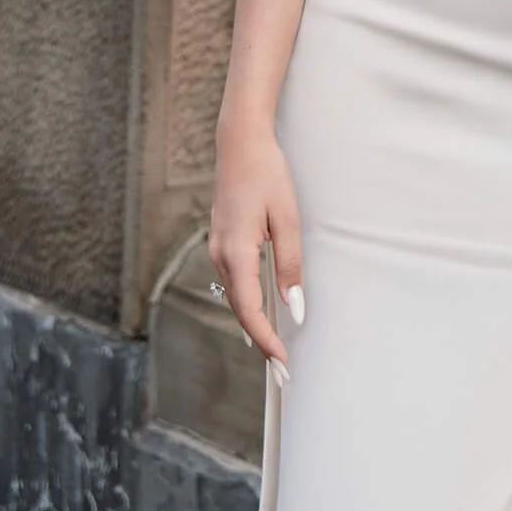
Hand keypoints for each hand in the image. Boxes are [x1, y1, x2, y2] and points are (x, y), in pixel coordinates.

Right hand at [208, 120, 303, 370]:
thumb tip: (294, 306)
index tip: (282, 361)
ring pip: (236, 297)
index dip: (265, 339)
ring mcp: (217, 248)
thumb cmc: (266, 174)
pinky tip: (262, 312)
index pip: (249, 310)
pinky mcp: (222, 242)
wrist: (240, 144)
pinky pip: (235, 281)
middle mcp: (221, 255)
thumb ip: (290, 264)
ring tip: (276, 346)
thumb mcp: (286, 218)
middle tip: (283, 367)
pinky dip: (248, 301)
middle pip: (239, 309)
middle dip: (261, 339)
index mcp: (236, 251)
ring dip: (254, 322)